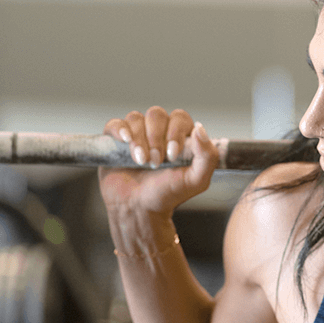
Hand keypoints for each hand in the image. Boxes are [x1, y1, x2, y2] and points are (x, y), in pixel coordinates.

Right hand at [99, 106, 218, 215]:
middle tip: (156, 163)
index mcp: (181, 137)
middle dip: (156, 139)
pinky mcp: (116, 139)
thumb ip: (207, 156)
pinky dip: (120, 130)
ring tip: (141, 162)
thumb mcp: (196, 180)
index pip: (180, 118)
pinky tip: (125, 141)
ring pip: (136, 118)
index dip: (175, 133)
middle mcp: (160, 131)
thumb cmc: (168, 194)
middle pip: (157, 114)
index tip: (172, 156)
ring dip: (139, 140)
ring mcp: (137, 133)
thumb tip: (200, 128)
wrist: (140, 208)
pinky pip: (116, 123)